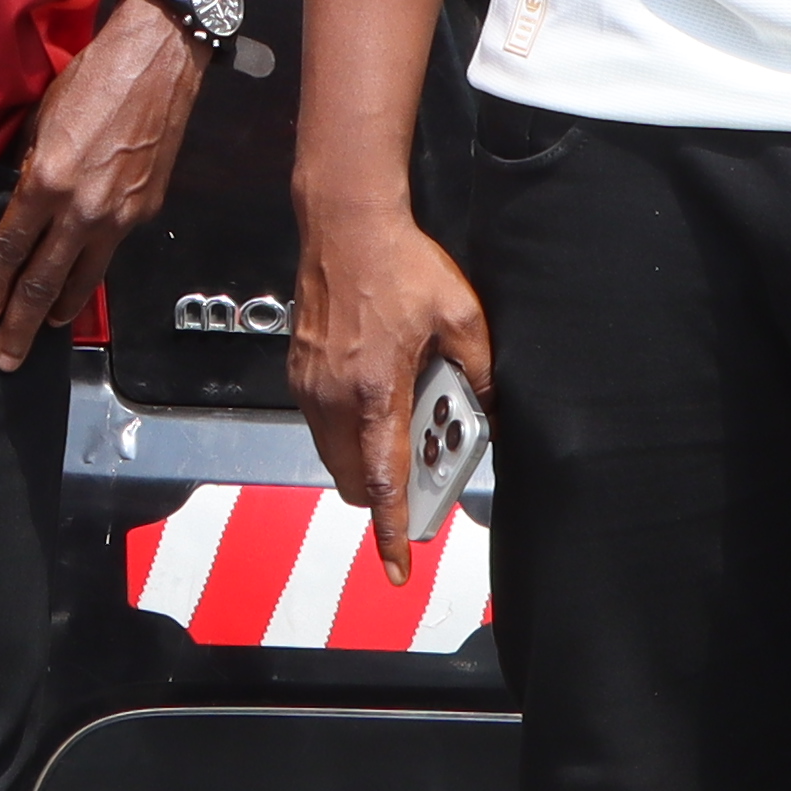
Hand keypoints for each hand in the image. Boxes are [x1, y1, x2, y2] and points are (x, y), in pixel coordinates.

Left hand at [0, 0, 201, 371]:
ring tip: (41, 331)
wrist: (158, 63)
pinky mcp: (145, 212)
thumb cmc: (94, 79)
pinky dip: (90, 277)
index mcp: (46, 181)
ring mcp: (119, 215)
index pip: (9, 249)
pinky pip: (109, 254)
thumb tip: (18, 201)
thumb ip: (28, 169)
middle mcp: (82, 207)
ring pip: (82, 280)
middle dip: (19, 325)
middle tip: (6, 355)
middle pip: (42, 282)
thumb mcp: (41, 120)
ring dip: (57, 311)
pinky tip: (78, 286)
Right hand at [288, 198, 494, 572]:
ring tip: (407, 426)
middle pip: (354, 479)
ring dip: (367, 460)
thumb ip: (478, 371)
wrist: (345, 224)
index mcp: (376, 389)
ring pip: (335, 456)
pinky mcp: (299, 373)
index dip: (390, 530)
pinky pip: (322, 426)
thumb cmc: (399, 263)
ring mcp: (311, 385)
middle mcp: (334, 396)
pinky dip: (350, 432)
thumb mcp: (460, 317)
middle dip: (384, 493)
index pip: (383, 479)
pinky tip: (380, 398)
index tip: (397, 565)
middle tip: (422, 478)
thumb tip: (490, 411)